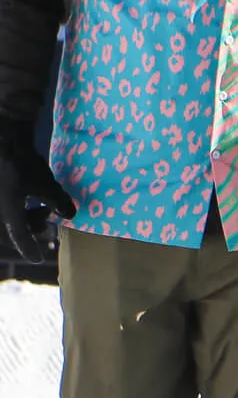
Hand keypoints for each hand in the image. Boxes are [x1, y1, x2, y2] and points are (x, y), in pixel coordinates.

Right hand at [0, 119, 74, 261]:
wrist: (3, 138)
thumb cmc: (23, 162)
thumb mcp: (46, 184)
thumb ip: (59, 202)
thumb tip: (71, 215)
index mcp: (7, 211)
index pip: (18, 235)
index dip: (29, 248)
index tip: (38, 259)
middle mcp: (0, 208)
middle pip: (11, 229)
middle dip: (30, 230)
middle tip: (47, 226)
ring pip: (10, 217)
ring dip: (27, 217)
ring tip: (44, 210)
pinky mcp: (2, 189)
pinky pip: (9, 206)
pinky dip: (20, 207)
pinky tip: (33, 198)